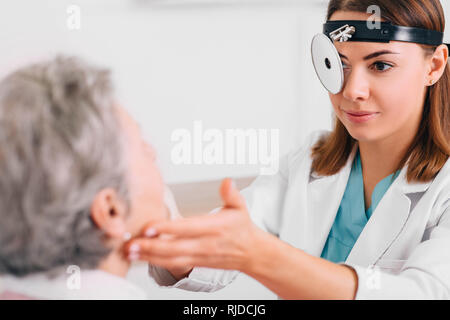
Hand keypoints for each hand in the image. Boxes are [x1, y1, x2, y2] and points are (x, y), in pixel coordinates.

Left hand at [124, 178, 263, 273]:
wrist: (251, 253)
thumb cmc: (242, 228)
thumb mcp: (240, 207)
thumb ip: (231, 194)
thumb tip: (227, 181)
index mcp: (214, 228)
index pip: (187, 228)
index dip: (167, 229)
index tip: (149, 226)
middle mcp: (205, 244)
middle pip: (174, 247)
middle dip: (151, 247)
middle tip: (131, 243)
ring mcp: (199, 256)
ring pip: (171, 258)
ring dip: (149, 256)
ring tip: (130, 252)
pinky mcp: (195, 263)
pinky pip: (173, 264)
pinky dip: (155, 262)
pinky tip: (141, 257)